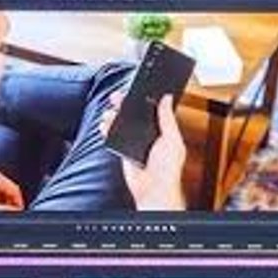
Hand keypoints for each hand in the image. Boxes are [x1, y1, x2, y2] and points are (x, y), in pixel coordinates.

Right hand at [103, 93, 187, 210]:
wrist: (153, 189)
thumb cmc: (167, 168)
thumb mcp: (172, 139)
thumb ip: (167, 119)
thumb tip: (166, 99)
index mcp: (164, 130)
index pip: (153, 110)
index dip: (144, 99)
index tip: (136, 88)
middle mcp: (150, 135)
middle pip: (135, 114)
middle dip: (125, 104)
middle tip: (118, 97)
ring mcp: (136, 142)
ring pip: (123, 123)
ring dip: (114, 116)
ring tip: (109, 111)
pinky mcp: (124, 150)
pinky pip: (114, 137)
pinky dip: (108, 130)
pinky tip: (105, 124)